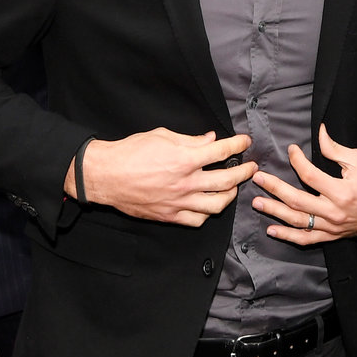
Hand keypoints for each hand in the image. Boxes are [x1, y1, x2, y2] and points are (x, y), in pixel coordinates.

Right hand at [67, 128, 256, 226]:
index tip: (245, 142)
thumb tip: (209, 140)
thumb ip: (190, 140)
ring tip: (233, 187)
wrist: (106, 176)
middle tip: (250, 167)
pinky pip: (198, 219)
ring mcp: (179, 202)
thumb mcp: (162, 136)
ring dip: (230, 195)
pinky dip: (208, 213)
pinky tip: (210, 205)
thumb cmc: (131, 152)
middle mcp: (186, 182)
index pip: (222, 152)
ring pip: (217, 204)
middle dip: (244, 172)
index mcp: (185, 159)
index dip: (238, 145)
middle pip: (227, 180)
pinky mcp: (170, 215)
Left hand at [251, 123, 356, 243]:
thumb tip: (319, 133)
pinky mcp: (333, 235)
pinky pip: (307, 239)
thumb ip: (335, 149)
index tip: (291, 150)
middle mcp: (334, 212)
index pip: (309, 176)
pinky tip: (272, 230)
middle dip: (274, 188)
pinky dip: (288, 237)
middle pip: (296, 200)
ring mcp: (332, 227)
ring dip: (275, 212)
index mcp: (341, 191)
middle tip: (257, 179)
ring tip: (257, 203)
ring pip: (297, 222)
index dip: (296, 161)